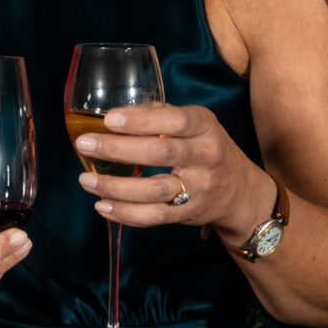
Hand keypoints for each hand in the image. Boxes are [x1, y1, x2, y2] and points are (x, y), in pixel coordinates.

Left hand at [73, 102, 271, 242]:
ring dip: (115, 186)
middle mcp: (205, 156)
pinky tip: (102, 206)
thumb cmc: (207, 148)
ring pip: (154, 190)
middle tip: (85, 144)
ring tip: (85, 180)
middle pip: (159, 153)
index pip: (174, 120)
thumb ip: (161, 115)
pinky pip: (154, 216)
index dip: (139, 121)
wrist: (241, 192)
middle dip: (117, 149)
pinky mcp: (189, 213)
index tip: (108, 120)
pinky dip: (126, 213)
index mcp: (204, 127)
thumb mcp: (196, 124)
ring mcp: (198, 188)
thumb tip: (119, 111)